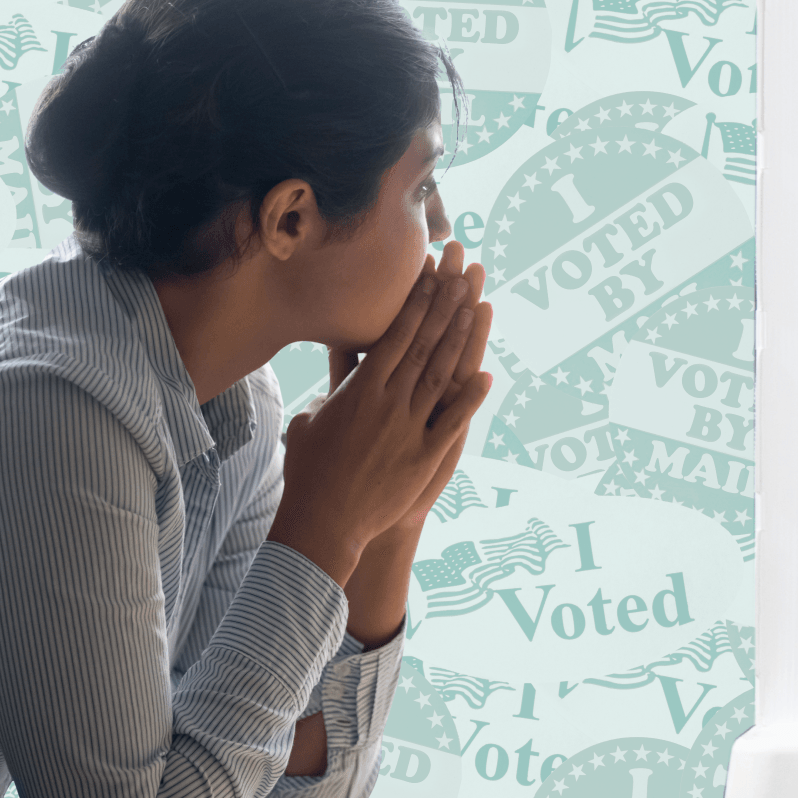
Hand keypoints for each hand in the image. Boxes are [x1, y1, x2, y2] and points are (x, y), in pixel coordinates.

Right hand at [267, 242, 493, 585]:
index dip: (416, 304)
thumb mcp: (312, 417)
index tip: (431, 276)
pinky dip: (471, 399)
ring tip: (476, 309)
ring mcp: (409, 429)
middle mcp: (388, 403)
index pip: (394, 336)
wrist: (323, 521)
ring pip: (441, 376)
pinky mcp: (425, 457)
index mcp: (359, 390)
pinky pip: (454, 422)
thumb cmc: (308, 469)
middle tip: (463, 277)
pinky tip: (488, 377)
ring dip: (460, 342)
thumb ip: (333, 386)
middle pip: (422, 346)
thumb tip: (336, 360)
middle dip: (444, 309)